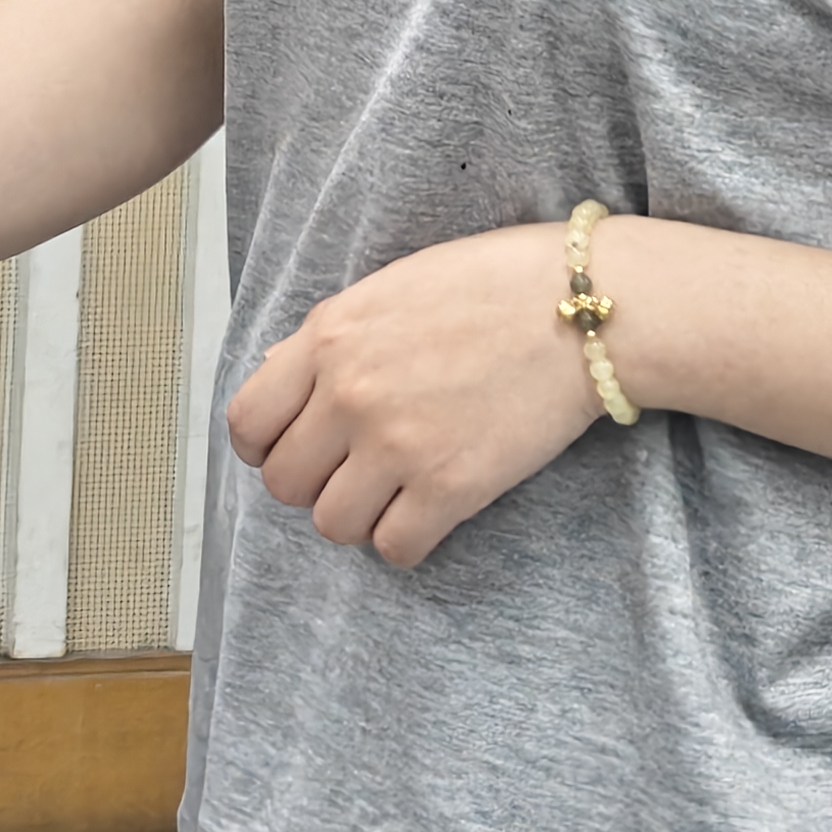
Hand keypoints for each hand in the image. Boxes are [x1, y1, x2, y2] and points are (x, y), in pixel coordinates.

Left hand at [225, 222, 606, 568]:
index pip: (247, 421)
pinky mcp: (452, 487)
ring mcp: (398, 444)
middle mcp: (349, 394)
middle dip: (312, 482)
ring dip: (356, 515)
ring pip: (331, 524)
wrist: (584, 307)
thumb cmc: (493, 284)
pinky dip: (404, 539)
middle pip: (284, 482)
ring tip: (391, 490)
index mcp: (328, 337)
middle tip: (350, 470)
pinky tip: (427, 510)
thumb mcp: (388, 289)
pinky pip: (394, 547)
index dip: (262, 446)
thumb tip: (281, 378)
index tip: (288, 448)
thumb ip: (329, 338)